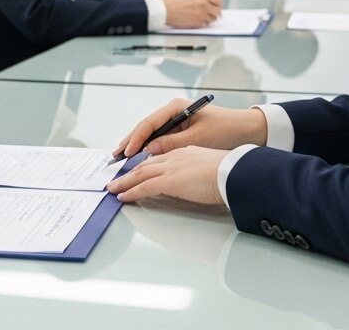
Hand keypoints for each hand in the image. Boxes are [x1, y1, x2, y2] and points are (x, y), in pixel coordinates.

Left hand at [106, 146, 228, 206]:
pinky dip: (131, 192)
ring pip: (140, 174)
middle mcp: (175, 156)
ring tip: (113, 188)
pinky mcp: (168, 181)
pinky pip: (143, 187)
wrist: (235, 172)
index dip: (146, 164)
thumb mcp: (212, 167)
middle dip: (130, 172)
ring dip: (124, 182)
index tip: (137, 170)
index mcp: (186, 151)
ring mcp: (170, 167)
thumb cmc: (231, 171)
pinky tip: (122, 197)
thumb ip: (200, 171)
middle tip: (118, 178)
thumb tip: (198, 181)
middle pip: (146, 164)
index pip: (160, 157)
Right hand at [111, 98, 266, 160]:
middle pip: (146, 127)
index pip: (149, 124)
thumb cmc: (226, 131)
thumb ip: (171, 144)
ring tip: (122, 157)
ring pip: (151, 133)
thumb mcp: (197, 139)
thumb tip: (149, 150)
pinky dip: (149, 147)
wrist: (247, 130)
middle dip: (130, 141)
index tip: (126, 153)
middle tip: (115, 155)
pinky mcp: (181, 129)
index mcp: (176, 107)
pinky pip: (159, 138)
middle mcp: (174, 111)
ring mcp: (177, 120)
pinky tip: (140, 157)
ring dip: (137, 145)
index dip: (135, 139)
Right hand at [163, 0, 222, 27]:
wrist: (166, 10)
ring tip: (201, 17)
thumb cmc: (175, 2)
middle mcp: (204, 3)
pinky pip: (206, 25)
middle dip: (215, 13)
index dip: (218, 5)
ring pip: (212, 19)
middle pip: (217, 11)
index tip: (217, 7)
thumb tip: (211, 2)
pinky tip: (196, 20)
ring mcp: (201, 13)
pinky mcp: (198, 22)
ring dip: (209, 19)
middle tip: (213, 14)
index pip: (218, 0)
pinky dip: (203, 24)